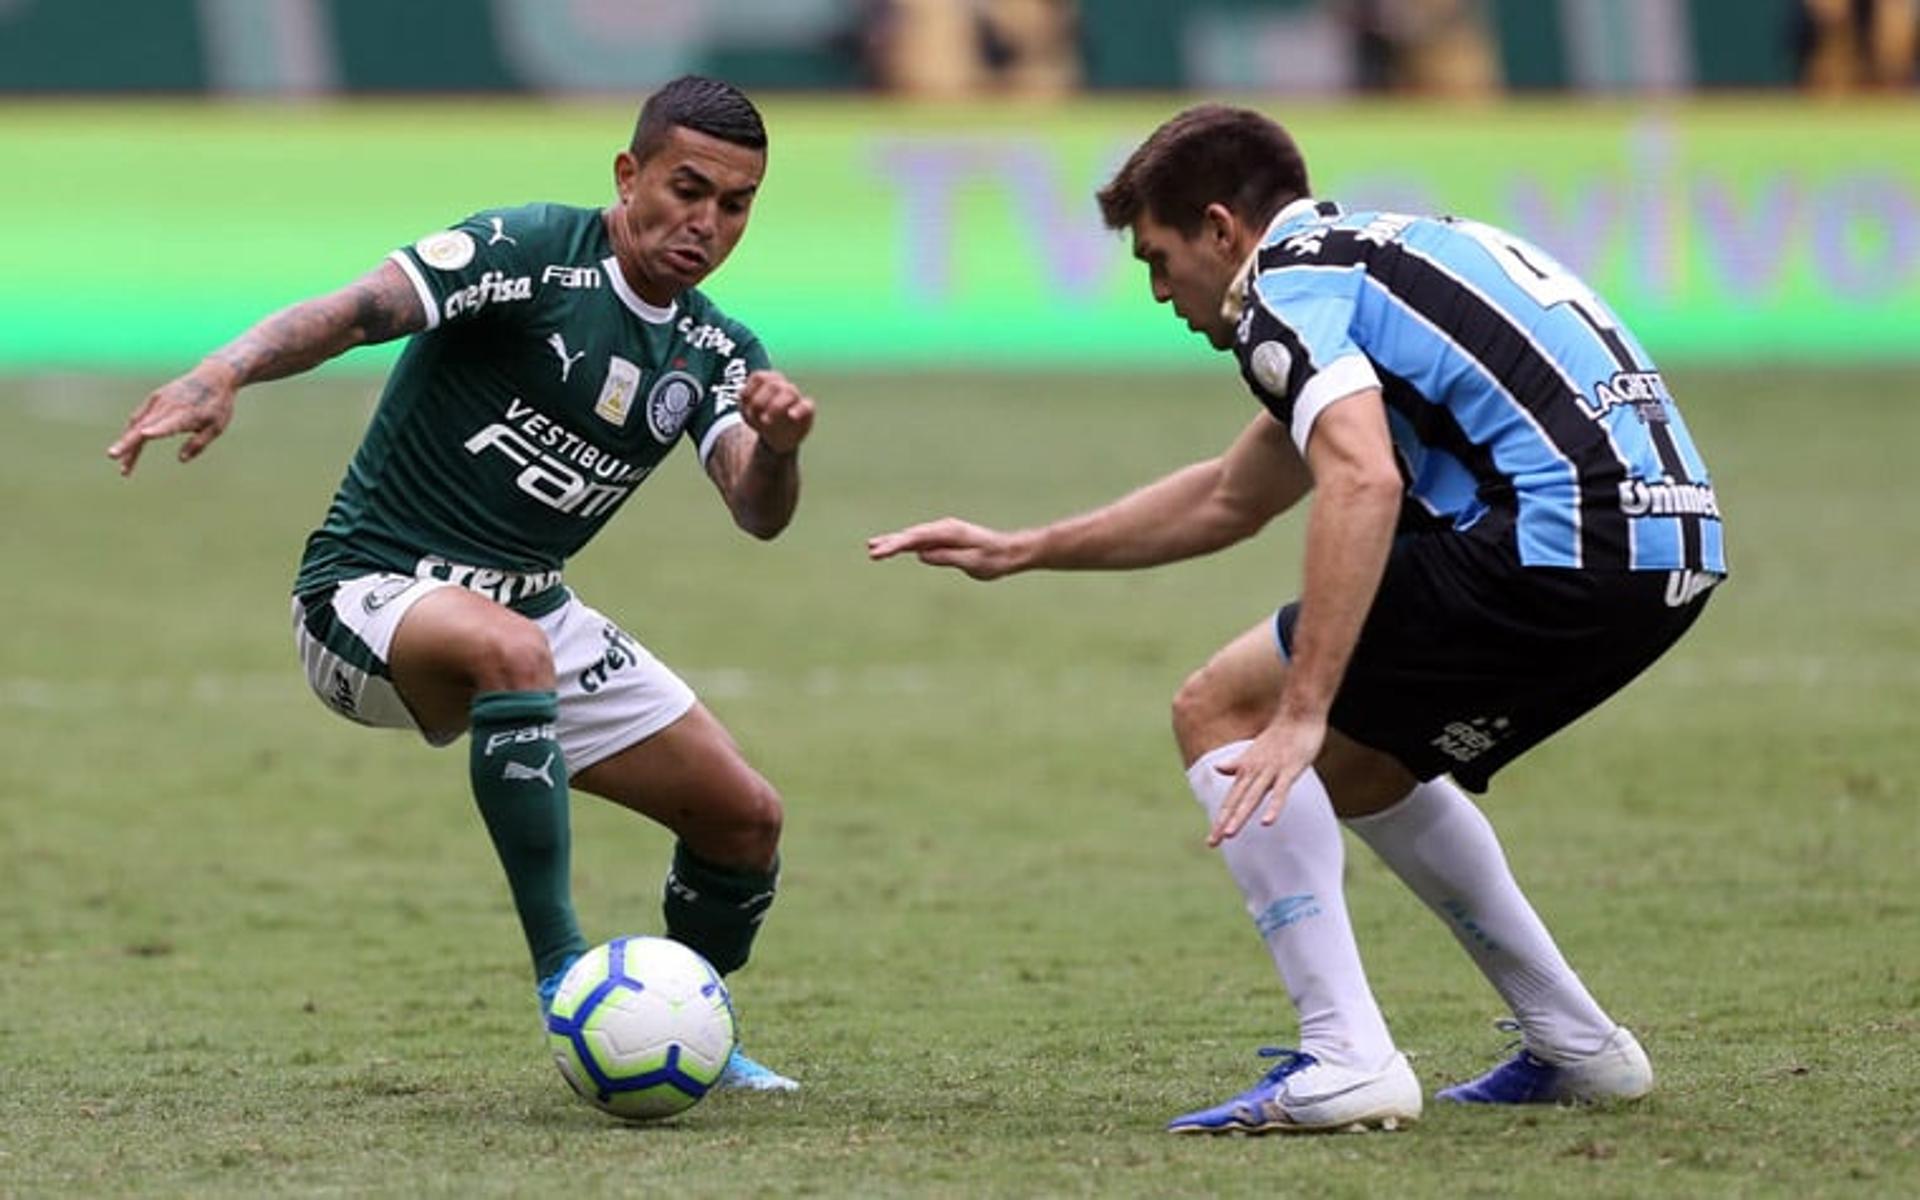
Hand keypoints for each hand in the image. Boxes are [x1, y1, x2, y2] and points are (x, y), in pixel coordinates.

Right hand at [106, 361, 237, 475]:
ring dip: (128, 444)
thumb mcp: (216, 427)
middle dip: (127, 443)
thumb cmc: (218, 405)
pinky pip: (139, 417)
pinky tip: (129, 449)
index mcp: (187, 413)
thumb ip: (199, 444)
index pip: (170, 423)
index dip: (158, 430)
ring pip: (137, 424)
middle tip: (112, 456)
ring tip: (124, 467)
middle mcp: (169, 406)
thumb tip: (180, 459)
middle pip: (144, 426)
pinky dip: (132, 433)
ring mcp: (159, 401)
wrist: (213, 376)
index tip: (145, 435)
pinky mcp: (155, 398)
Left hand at [739, 369, 814, 455]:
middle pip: (773, 386)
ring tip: (766, 421)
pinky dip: (799, 410)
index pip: (759, 377)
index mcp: (768, 379)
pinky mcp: (806, 410)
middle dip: (761, 402)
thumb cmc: (759, 418)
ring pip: (789, 392)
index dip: (751, 392)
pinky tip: (791, 416)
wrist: (775, 438)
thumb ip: (745, 398)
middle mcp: (782, 385)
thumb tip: (742, 391)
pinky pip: (807, 406)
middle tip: (757, 418)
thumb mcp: (747, 410)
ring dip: (776, 407)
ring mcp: (795, 397)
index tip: (746, 408)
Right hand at [866, 518, 1030, 580]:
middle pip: (911, 535)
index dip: (896, 545)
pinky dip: (906, 544)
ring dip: (895, 542)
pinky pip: (921, 540)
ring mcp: (944, 532)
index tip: (881, 553)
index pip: (916, 539)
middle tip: (871, 550)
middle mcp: (944, 528)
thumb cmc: (995, 559)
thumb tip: (922, 555)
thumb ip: (947, 557)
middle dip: (890, 542)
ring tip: (873, 548)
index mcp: (950, 532)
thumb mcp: (972, 563)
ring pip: (914, 537)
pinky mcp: (945, 538)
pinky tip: (894, 548)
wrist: (1010, 551)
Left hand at [1208, 711, 1326, 845]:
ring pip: (1253, 797)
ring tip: (1230, 834)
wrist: (1298, 713)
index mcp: (1246, 770)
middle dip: (1224, 823)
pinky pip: (1281, 792)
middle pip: (1236, 801)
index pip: (1230, 800)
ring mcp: (1271, 770)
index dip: (1220, 819)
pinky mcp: (1289, 769)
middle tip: (1212, 843)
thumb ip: (1237, 764)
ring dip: (1241, 816)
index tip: (1211, 840)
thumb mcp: (1254, 752)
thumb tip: (1217, 769)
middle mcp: (1254, 771)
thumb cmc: (1279, 735)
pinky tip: (1266, 822)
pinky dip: (1273, 807)